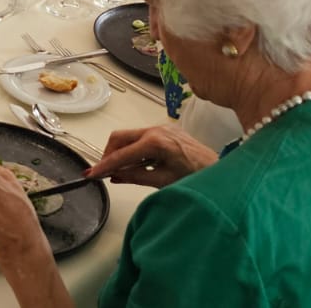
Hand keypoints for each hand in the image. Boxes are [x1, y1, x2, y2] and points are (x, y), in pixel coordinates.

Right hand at [86, 125, 217, 187]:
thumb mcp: (162, 181)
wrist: (219, 171)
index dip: (104, 165)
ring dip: (120, 152)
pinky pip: (140, 137)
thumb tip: (114, 176)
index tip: (92, 174)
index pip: (121, 154)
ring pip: (128, 136)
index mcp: (155, 143)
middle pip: (119, 137)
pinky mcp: (165, 131)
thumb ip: (134, 177)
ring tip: (121, 171)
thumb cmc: (197, 177)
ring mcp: (160, 128)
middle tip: (105, 172)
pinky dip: (132, 149)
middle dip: (108, 154)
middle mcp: (156, 130)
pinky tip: (136, 164)